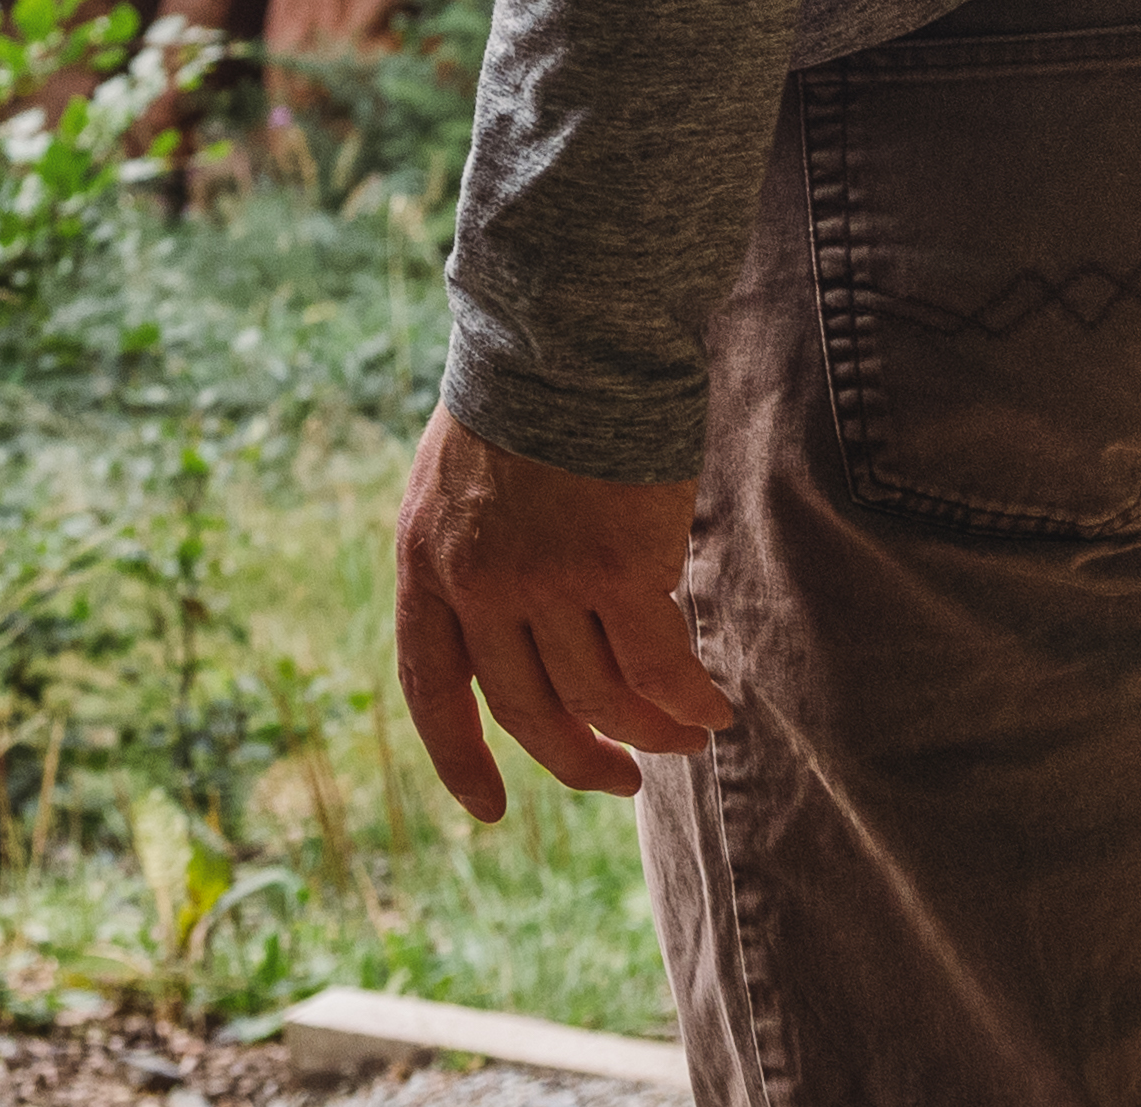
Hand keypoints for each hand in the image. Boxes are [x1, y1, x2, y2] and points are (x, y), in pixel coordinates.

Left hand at [387, 408, 727, 821]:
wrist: (566, 332)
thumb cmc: (525, 396)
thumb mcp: (460, 484)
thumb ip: (474, 561)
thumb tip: (518, 639)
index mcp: (427, 563)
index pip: (432, 689)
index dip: (460, 759)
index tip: (493, 809)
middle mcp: (477, 584)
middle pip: (529, 711)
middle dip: (580, 760)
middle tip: (624, 780)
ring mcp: (546, 582)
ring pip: (602, 699)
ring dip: (651, 733)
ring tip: (689, 738)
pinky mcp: (618, 571)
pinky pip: (659, 668)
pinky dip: (689, 700)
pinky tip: (713, 708)